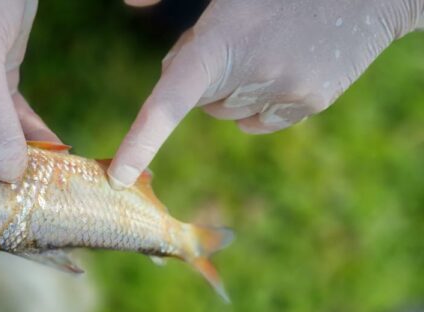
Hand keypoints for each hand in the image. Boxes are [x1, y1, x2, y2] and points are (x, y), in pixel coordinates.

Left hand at [109, 0, 423, 187]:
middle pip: (202, 102)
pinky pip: (261, 121)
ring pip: (231, 113)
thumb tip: (128, 4)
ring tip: (266, 46)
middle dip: (207, 80)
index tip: (119, 175)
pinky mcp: (310, 102)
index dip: (140, 141)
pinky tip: (284, 65)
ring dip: (236, 89)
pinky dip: (262, 102)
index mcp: (219, 41)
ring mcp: (283, 92)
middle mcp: (250, 74)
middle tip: (238, 41)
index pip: (169, 102)